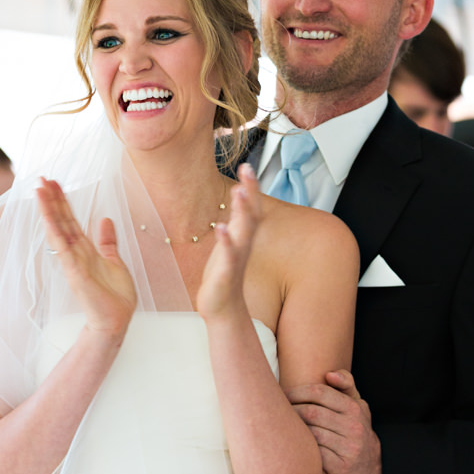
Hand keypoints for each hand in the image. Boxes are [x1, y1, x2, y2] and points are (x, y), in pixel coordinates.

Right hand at [37, 178, 135, 336]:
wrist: (116, 321)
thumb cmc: (115, 296)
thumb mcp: (114, 261)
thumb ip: (107, 241)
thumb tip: (105, 219)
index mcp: (85, 250)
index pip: (70, 220)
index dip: (63, 201)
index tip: (55, 183)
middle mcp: (76, 253)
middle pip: (61, 221)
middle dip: (52, 200)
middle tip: (42, 178)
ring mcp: (73, 262)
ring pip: (58, 231)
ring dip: (48, 210)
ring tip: (39, 190)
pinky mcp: (75, 273)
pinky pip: (63, 249)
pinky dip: (56, 233)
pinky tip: (49, 218)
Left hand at [197, 166, 261, 321]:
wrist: (223, 308)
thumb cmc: (223, 273)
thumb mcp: (230, 241)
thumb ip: (236, 219)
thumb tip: (239, 194)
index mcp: (243, 237)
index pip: (251, 208)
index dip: (251, 187)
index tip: (248, 165)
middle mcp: (243, 245)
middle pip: (251, 214)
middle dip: (251, 191)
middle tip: (248, 168)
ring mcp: (236, 258)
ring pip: (243, 232)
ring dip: (242, 212)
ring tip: (239, 192)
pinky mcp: (226, 274)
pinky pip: (229, 256)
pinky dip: (227, 242)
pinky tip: (222, 228)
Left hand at [287, 369, 381, 473]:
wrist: (371, 465)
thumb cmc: (355, 428)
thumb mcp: (356, 404)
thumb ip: (346, 384)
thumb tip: (330, 373)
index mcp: (354, 408)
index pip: (320, 392)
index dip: (297, 392)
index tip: (283, 395)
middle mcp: (354, 426)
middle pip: (312, 412)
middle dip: (292, 411)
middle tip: (279, 411)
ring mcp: (349, 447)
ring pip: (312, 433)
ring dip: (295, 430)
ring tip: (284, 427)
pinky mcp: (341, 467)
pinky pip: (316, 454)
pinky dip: (304, 449)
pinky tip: (296, 445)